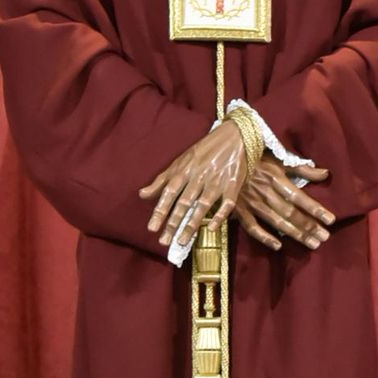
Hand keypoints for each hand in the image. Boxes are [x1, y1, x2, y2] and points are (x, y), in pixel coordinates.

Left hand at [140, 119, 248, 246]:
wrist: (234, 136)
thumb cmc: (204, 150)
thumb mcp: (181, 161)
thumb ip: (162, 180)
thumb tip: (142, 195)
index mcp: (185, 170)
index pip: (169, 193)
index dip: (160, 211)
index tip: (152, 228)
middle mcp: (199, 176)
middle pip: (184, 203)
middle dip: (173, 223)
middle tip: (164, 242)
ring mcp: (217, 181)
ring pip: (202, 205)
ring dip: (192, 224)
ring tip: (182, 241)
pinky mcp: (233, 184)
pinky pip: (227, 203)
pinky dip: (220, 215)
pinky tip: (211, 229)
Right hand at [233, 157, 333, 250]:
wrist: (224, 158)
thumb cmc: (255, 158)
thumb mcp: (278, 159)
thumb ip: (302, 169)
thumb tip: (326, 174)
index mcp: (275, 177)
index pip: (299, 196)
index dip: (315, 209)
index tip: (330, 220)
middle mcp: (265, 192)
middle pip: (290, 212)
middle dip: (309, 226)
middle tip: (324, 238)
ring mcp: (252, 203)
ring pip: (276, 222)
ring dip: (295, 234)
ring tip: (312, 244)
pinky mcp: (239, 210)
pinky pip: (252, 227)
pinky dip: (264, 237)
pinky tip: (278, 246)